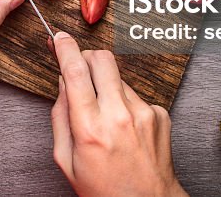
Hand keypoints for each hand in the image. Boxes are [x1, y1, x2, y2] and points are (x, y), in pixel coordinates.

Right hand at [51, 32, 186, 196]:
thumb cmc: (104, 190)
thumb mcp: (66, 160)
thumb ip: (60, 117)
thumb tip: (63, 83)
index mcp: (90, 128)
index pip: (76, 73)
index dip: (65, 49)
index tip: (59, 38)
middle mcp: (120, 116)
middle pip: (102, 59)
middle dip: (87, 57)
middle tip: (80, 70)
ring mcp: (144, 113)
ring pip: (119, 77)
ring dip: (107, 85)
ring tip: (105, 116)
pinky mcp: (160, 114)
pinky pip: (136, 94)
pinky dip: (126, 103)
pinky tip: (125, 128)